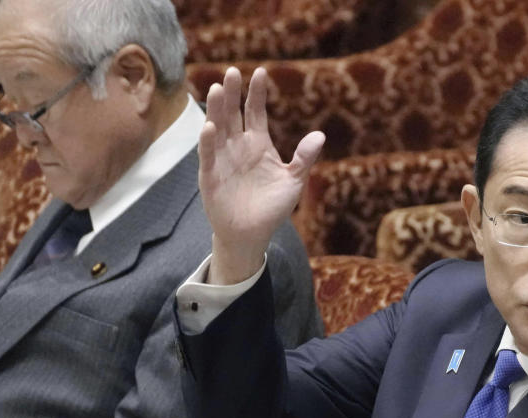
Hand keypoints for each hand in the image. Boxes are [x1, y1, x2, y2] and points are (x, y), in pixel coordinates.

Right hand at [198, 66, 324, 284]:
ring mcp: (223, 159)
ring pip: (218, 128)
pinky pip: (208, 156)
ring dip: (216, 110)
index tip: (260, 72)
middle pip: (233, 113)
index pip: (255, 111)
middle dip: (232, 93)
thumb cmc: (272, 208)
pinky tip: (210, 126)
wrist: (251, 235)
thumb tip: (320, 135)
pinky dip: (208, 142)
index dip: (256, 93)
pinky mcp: (210, 176)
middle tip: (231, 72)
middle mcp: (238, 146)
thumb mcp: (293, 181)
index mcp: (258, 144)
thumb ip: (304, 158)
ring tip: (216, 88)